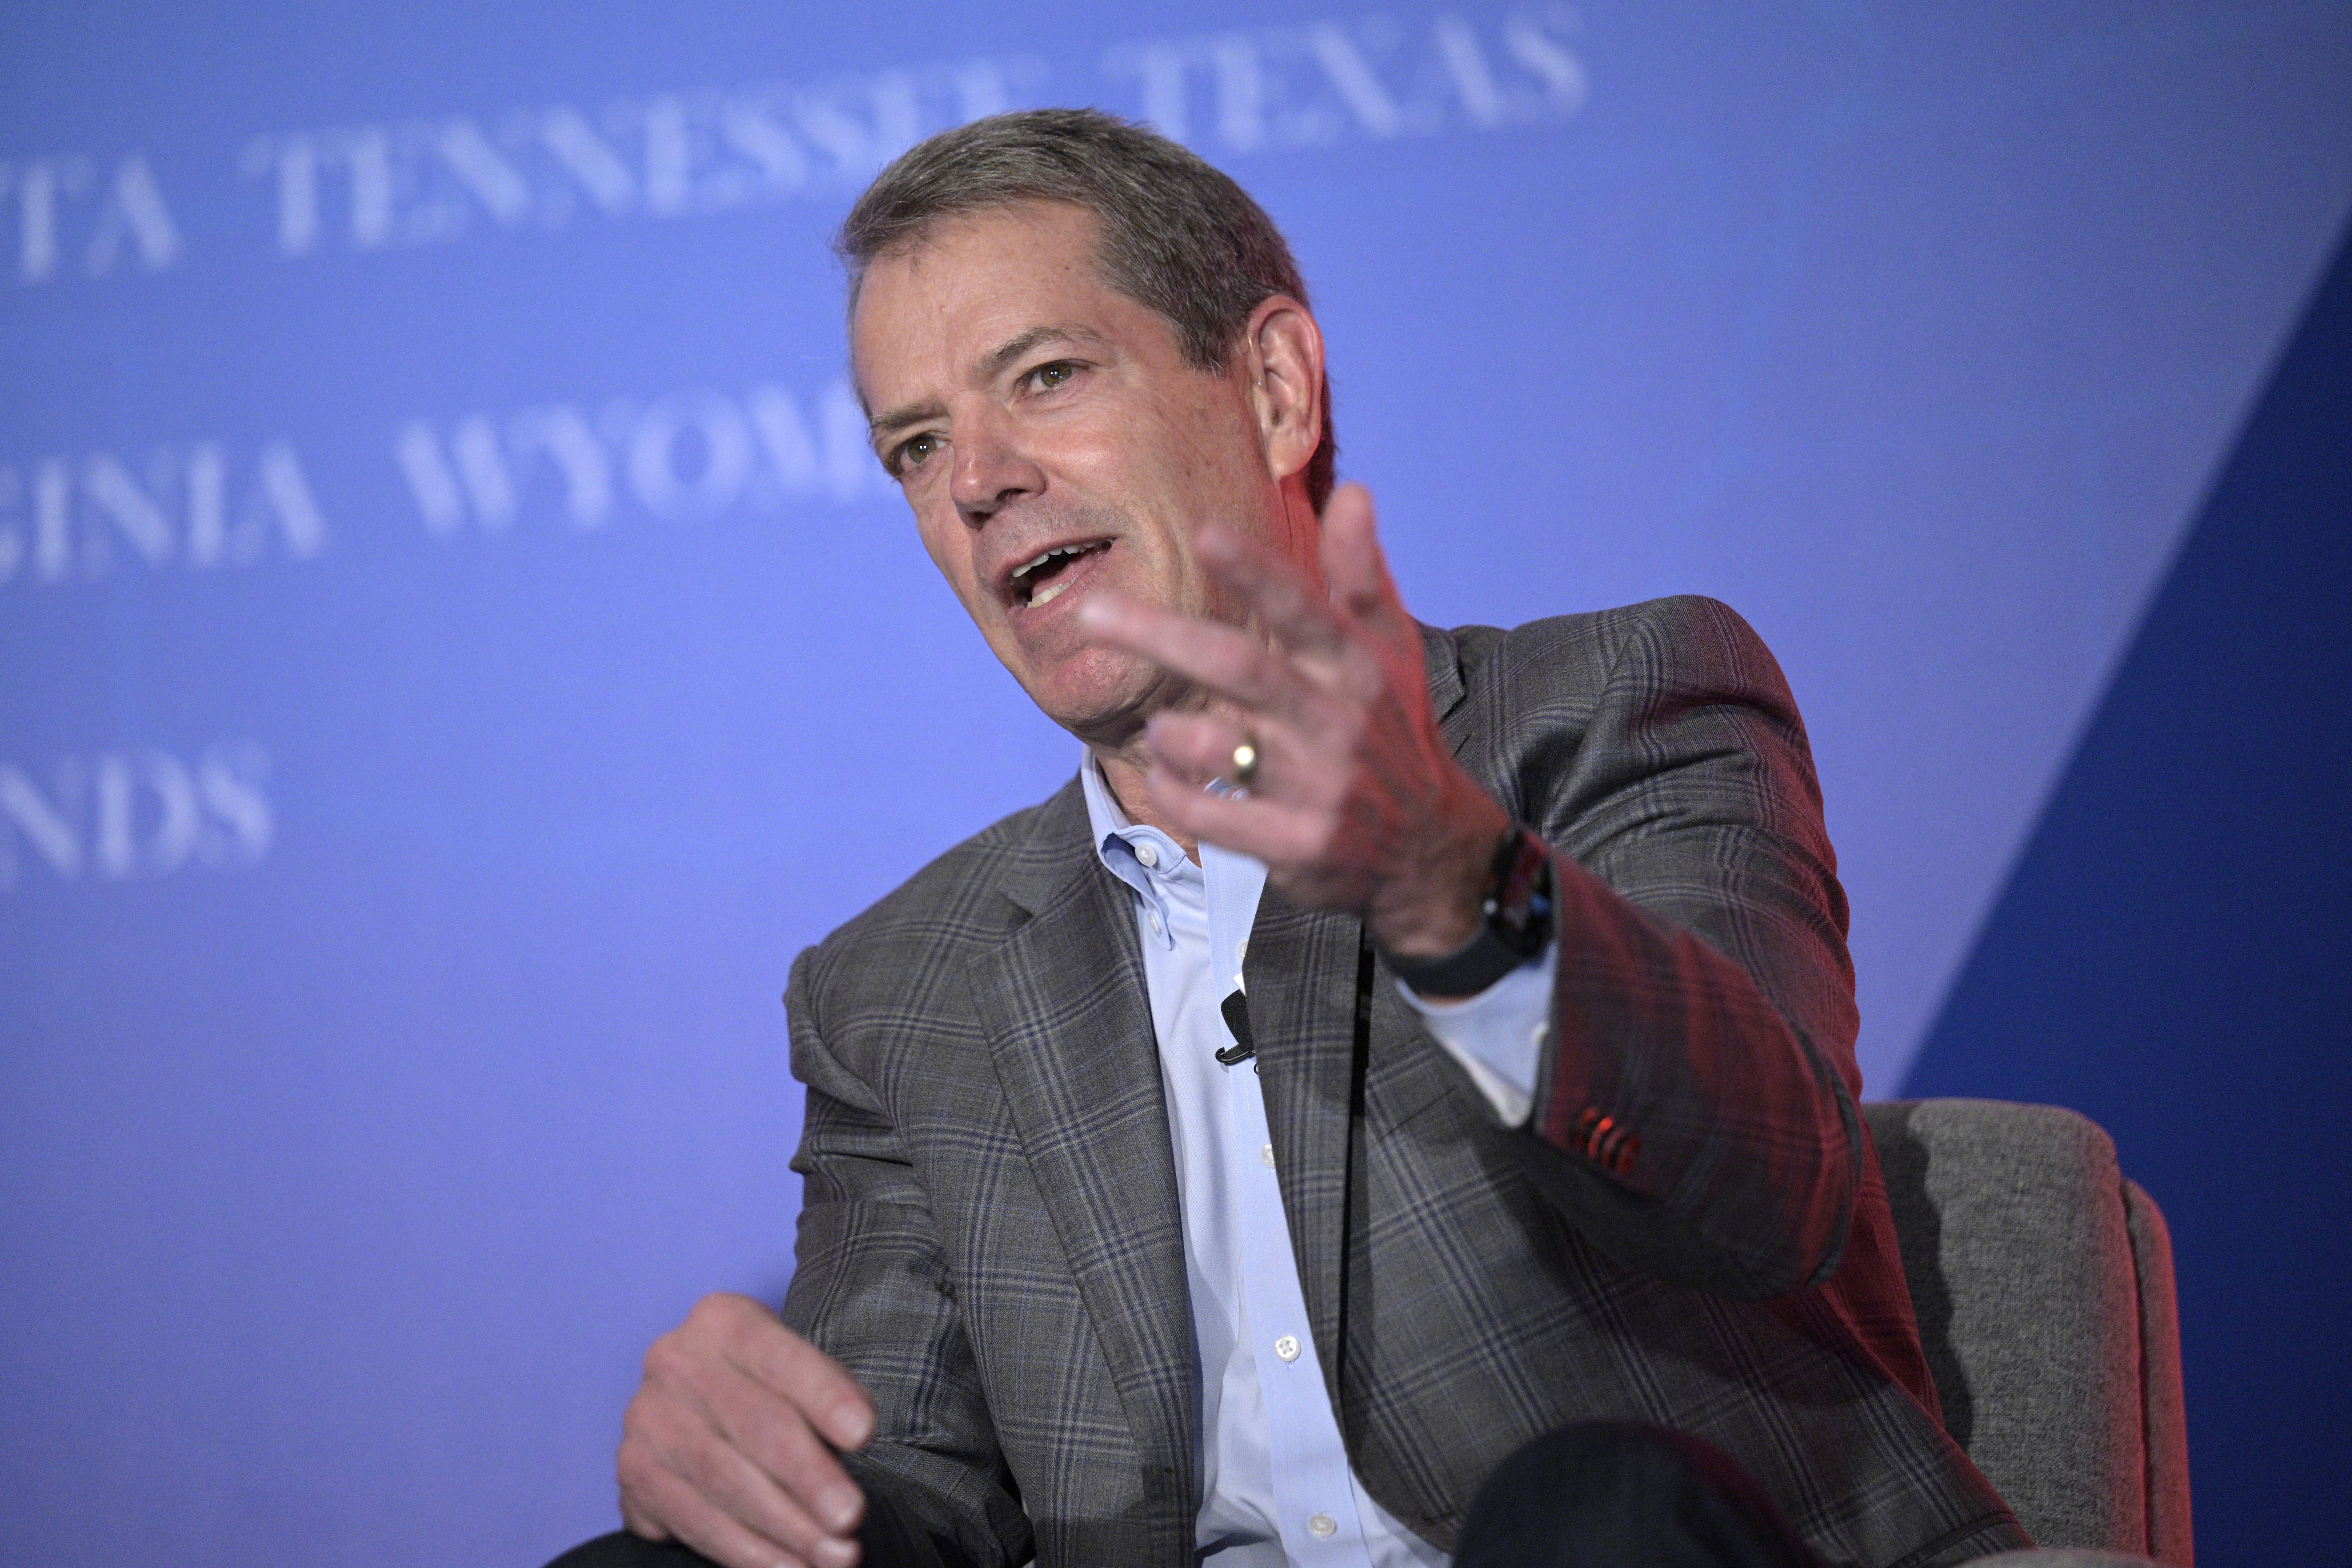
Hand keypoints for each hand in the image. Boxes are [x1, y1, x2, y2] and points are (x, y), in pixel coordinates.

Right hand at [617, 1292, 876, 1567]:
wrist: (696, 1407)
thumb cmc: (766, 1388)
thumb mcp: (797, 1371)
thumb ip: (826, 1396)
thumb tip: (855, 1436)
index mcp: (722, 1320)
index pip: (780, 1358)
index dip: (824, 1396)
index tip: (864, 1435)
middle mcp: (674, 1362)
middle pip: (754, 1425)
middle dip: (809, 1478)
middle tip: (852, 1518)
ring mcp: (647, 1419)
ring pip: (725, 1482)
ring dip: (787, 1528)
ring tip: (836, 1556)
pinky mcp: (635, 1475)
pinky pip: (696, 1522)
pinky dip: (748, 1553)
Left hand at [1077, 482, 1509, 960]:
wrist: (1429, 848)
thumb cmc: (1392, 730)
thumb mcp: (1390, 652)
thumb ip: (1363, 574)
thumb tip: (1353, 492)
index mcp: (1358, 669)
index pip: (1304, 610)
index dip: (1256, 574)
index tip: (1206, 534)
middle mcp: (1337, 724)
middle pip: (1240, 669)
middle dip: (1161, 637)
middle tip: (1089, 613)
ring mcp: (1316, 789)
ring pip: (1213, 746)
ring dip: (1169, 731)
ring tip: (1162, 728)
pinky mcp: (1295, 845)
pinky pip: (1207, 813)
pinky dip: (1173, 789)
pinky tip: (1169, 772)